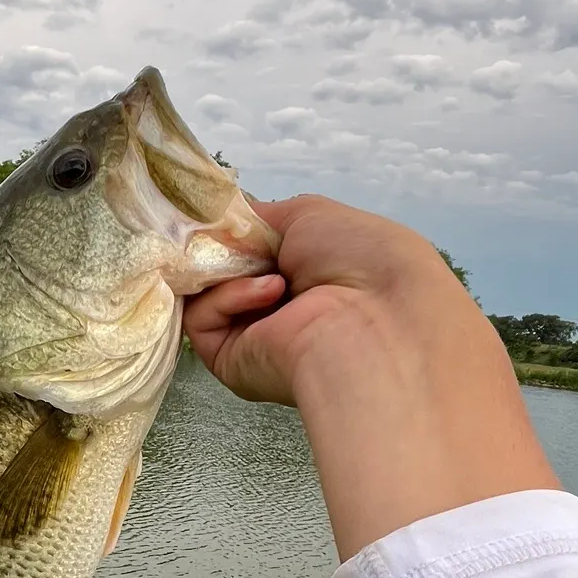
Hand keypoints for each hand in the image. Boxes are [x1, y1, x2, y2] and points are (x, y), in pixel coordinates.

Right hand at [185, 195, 559, 557]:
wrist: (375, 322)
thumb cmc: (359, 259)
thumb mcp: (309, 215)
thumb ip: (259, 217)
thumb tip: (221, 222)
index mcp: (308, 278)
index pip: (251, 250)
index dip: (235, 230)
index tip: (223, 215)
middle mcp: (281, 310)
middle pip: (222, 267)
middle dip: (225, 246)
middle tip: (235, 236)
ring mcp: (254, 337)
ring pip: (205, 290)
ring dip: (232, 271)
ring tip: (274, 275)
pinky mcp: (232, 363)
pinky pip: (202, 318)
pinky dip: (227, 297)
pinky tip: (270, 295)